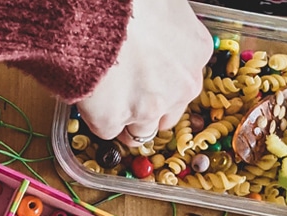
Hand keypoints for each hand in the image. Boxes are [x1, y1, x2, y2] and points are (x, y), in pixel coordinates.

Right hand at [76, 0, 212, 145]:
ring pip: (141, 130)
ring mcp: (148, 107)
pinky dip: (97, 119)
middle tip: (127, 96)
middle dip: (150, 109)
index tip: (146, 77)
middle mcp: (180, 85)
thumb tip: (153, 27)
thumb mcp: (165, 5)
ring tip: (106, 105)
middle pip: (168, 114)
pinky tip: (90, 100)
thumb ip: (166, 25)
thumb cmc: (129, 3)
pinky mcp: (112, 119)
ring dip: (126, 121)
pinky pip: (107, 130)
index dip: (162, 81)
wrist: (95, 12)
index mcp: (196, 51)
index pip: (184, 81)